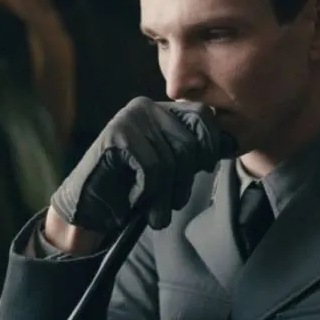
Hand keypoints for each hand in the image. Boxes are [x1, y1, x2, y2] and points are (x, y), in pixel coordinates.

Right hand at [50, 96, 234, 233]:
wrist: (88, 209)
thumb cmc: (131, 189)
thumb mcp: (169, 166)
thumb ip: (193, 152)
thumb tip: (230, 143)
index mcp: (160, 110)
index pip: (203, 115)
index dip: (210, 145)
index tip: (202, 169)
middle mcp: (145, 107)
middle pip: (190, 142)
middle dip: (185, 179)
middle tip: (172, 201)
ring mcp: (128, 120)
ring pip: (171, 159)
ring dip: (166, 195)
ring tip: (156, 211)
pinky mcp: (115, 137)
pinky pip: (151, 168)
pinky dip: (147, 191)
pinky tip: (135, 199)